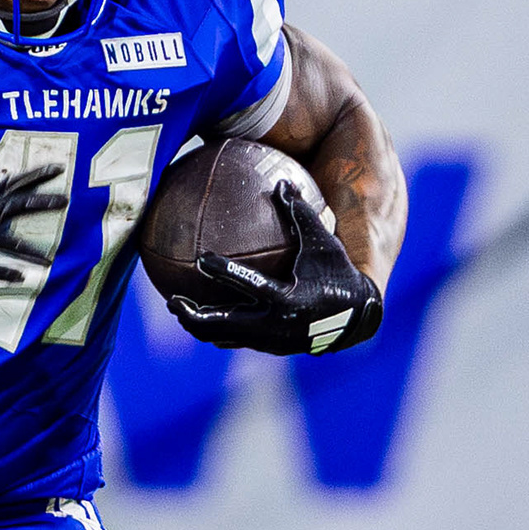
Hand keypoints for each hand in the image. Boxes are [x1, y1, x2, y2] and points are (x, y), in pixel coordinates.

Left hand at [164, 182, 384, 356]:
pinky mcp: (269, 347)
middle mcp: (275, 325)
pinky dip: (216, 330)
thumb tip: (282, 182)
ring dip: (198, 325)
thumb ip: (300, 215)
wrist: (357, 318)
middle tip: (171, 299)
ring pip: (223, 337)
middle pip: (222, 324)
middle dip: (192, 315)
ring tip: (178, 309)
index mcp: (287, 299)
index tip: (202, 259)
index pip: (249, 285)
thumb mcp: (323, 243)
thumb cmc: (338, 273)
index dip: (224, 272)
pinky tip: (202, 315)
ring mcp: (270, 341)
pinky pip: (235, 339)